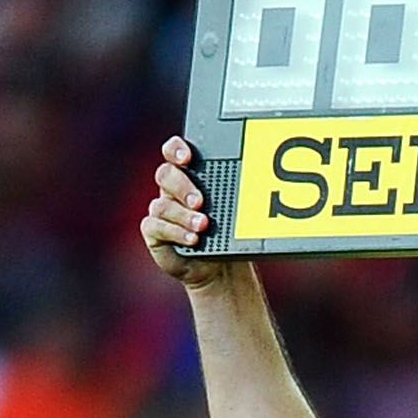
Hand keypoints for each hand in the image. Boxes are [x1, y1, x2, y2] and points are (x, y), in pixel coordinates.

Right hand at [140, 139, 233, 289]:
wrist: (220, 268)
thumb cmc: (227, 232)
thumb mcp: (235, 212)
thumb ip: (237, 195)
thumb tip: (263, 184)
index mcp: (189, 175)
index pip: (174, 152)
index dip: (176, 150)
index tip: (187, 158)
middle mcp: (172, 190)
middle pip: (166, 175)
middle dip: (182, 186)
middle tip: (199, 202)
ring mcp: (162, 210)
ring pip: (162, 204)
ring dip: (183, 215)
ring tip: (202, 226)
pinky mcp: (155, 232)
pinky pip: (156, 227)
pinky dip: (175, 232)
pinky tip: (192, 239)